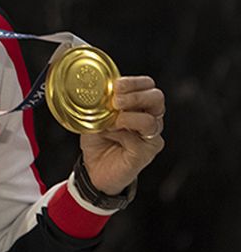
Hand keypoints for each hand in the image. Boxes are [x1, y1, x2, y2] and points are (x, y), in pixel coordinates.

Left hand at [79, 76, 165, 194]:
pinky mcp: (147, 152)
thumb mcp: (94, 116)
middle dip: (134, 96)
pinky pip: (138, 140)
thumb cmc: (97, 141)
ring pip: (150, 120)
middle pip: (157, 98)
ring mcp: (151, 136)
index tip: (116, 85)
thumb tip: (100, 91)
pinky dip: (120, 134)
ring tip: (110, 122)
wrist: (93, 169)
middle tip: (115, 102)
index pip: (148, 86)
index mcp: (140, 106)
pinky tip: (109, 135)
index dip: (134, 82)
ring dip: (126, 118)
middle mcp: (151, 118)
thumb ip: (101, 103)